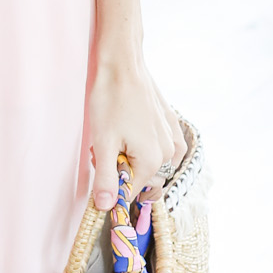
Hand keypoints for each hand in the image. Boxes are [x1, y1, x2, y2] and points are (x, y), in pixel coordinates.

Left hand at [87, 51, 186, 209]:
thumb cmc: (110, 100)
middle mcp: (168, 153)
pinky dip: (144, 146)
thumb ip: (105, 179)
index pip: (131, 192)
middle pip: (142, 178)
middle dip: (122, 170)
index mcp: (152, 161)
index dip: (112, 186)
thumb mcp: (102, 143)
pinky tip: (129, 129)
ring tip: (115, 137)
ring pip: (150, 163)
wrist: (123, 65)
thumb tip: (106, 208)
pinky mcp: (171, 124)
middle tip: (103, 150)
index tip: (99, 168)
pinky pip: (160, 148)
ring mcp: (172, 138)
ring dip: (131, 157)